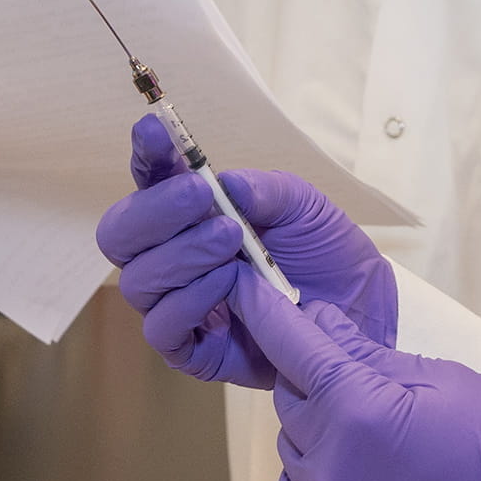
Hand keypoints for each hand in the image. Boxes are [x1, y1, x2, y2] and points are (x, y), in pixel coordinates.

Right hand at [95, 116, 396, 385]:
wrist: (361, 316)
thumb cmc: (326, 257)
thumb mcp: (307, 209)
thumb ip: (266, 190)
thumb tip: (225, 183)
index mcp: (192, 215)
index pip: (149, 180)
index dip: (146, 154)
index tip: (155, 130)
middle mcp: (172, 257)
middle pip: (119, 234)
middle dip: (153, 210)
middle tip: (200, 196)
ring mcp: (178, 304)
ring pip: (137, 280)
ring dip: (181, 254)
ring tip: (231, 240)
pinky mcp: (192, 351)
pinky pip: (163, 328)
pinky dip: (189, 300)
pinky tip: (227, 284)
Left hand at [231, 284, 480, 480]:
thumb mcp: (444, 380)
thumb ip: (370, 353)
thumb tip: (320, 322)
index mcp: (360, 409)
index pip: (293, 347)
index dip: (267, 312)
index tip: (248, 289)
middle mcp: (332, 462)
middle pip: (289, 398)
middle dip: (312, 376)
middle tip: (356, 375)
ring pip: (290, 446)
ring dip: (314, 428)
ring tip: (369, 431)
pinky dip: (303, 478)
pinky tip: (338, 469)